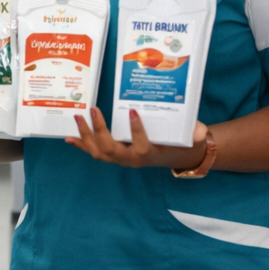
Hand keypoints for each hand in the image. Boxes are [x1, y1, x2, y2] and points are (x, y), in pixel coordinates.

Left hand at [67, 108, 208, 169]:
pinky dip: (81, 145)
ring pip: (98, 152)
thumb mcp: (192, 137)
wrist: (175, 154)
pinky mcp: (112, 155)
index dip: (137, 131)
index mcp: (150, 154)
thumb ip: (196, 133)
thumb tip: (199, 132)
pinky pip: (93, 152)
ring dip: (86, 136)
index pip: (141, 146)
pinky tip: (69, 137)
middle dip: (100, 131)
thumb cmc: (181, 142)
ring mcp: (120, 158)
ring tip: (78, 118)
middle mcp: (131, 159)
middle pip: (111, 149)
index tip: (133, 112)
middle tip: (94, 110)